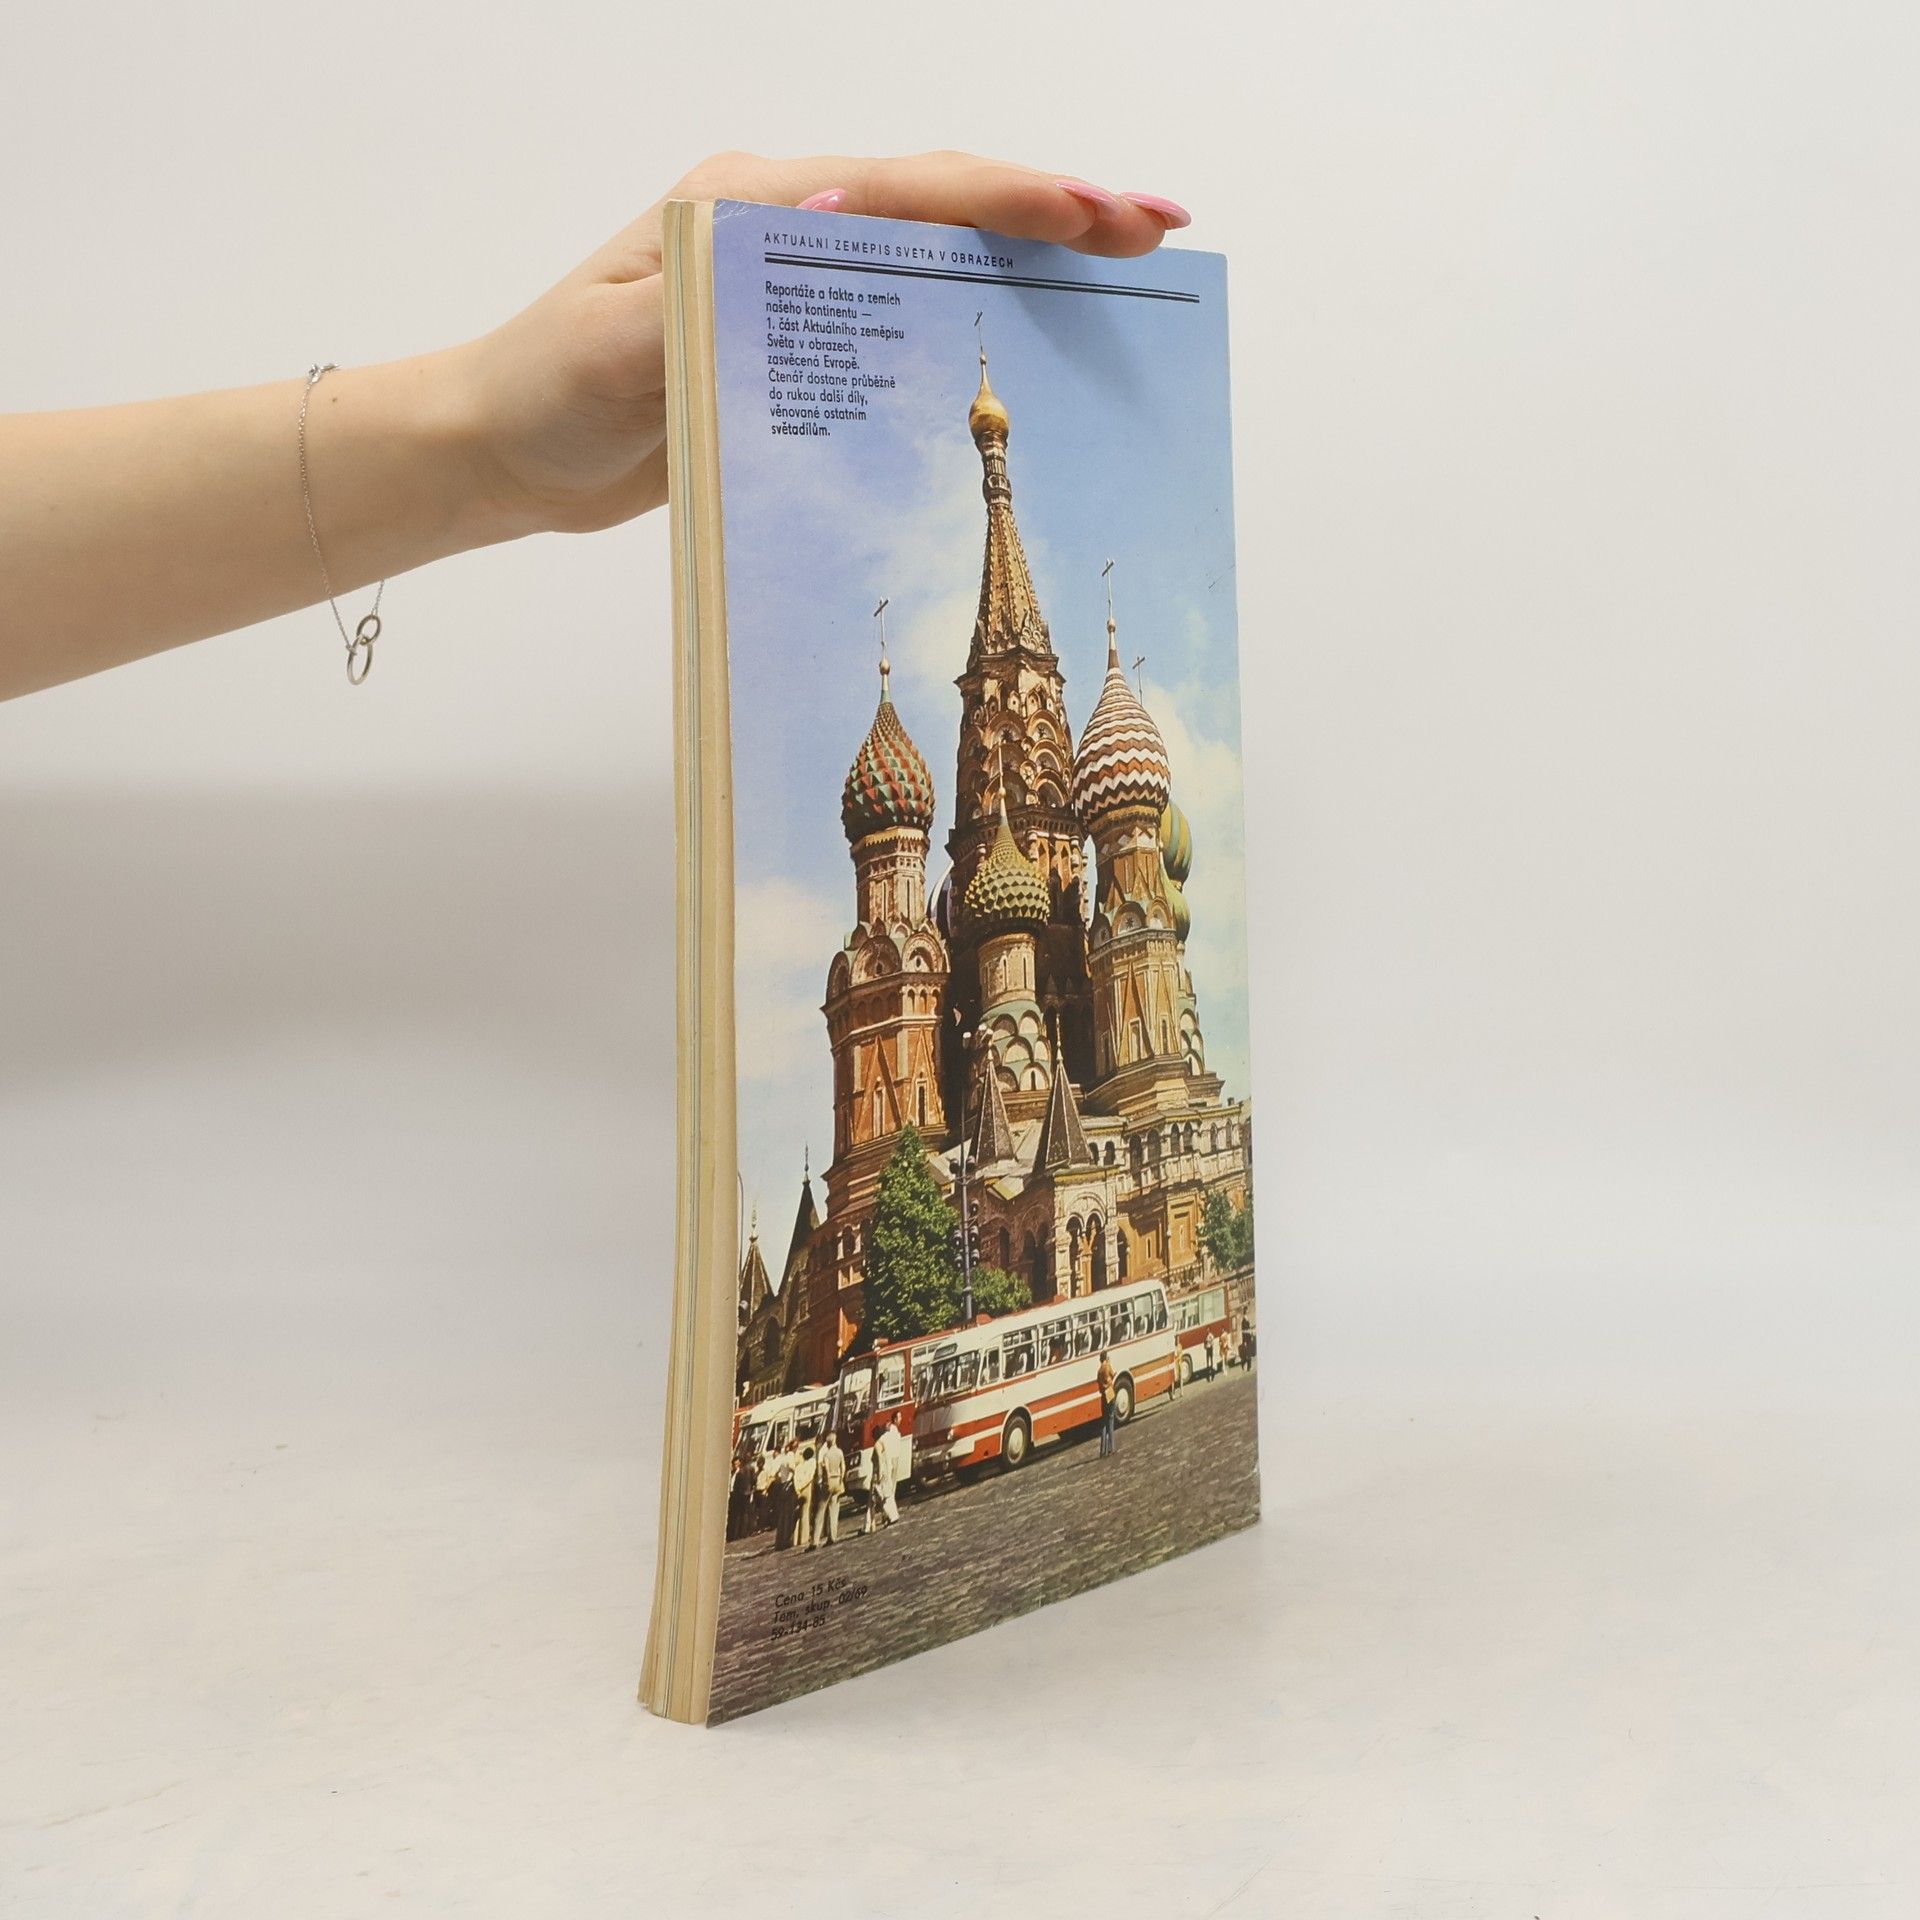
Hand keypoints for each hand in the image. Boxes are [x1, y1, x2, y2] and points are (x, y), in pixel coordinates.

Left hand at [455, 151, 1190, 538]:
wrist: (510, 448)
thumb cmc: (553, 388)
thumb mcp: (627, 335)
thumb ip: (721, 280)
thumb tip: (836, 206)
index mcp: (752, 204)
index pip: (907, 188)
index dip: (1011, 199)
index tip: (1098, 215)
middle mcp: (786, 226)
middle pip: (944, 206)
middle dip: (1054, 213)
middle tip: (1156, 229)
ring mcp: (797, 286)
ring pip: (937, 259)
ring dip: (1031, 264)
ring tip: (1125, 274)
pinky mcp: (798, 348)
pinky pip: (905, 323)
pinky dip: (977, 322)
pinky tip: (1032, 343)